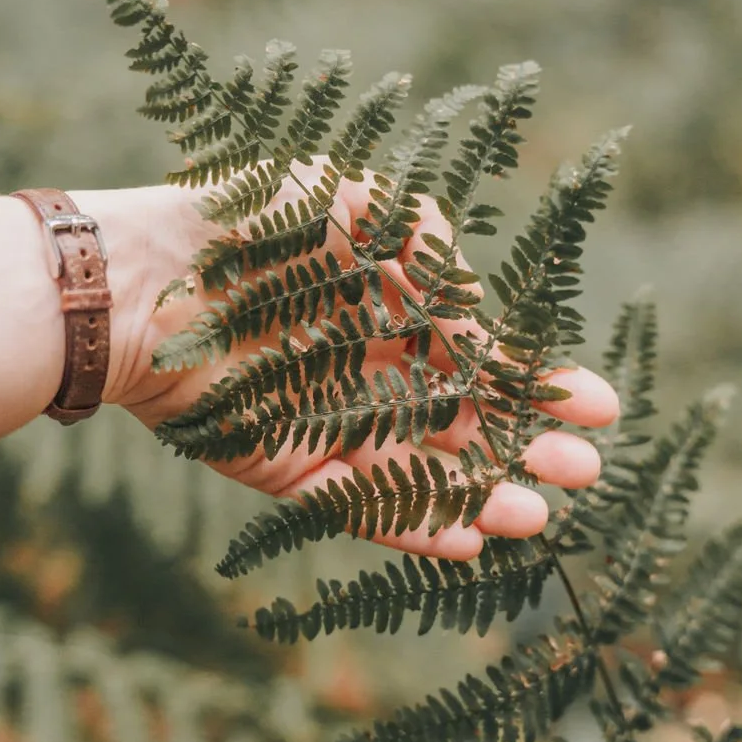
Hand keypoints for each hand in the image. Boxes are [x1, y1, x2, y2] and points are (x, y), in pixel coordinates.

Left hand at [81, 171, 618, 560]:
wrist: (142, 275)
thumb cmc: (246, 221)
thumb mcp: (353, 202)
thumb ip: (427, 250)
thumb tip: (479, 326)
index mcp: (387, 311)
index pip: (480, 357)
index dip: (539, 382)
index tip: (599, 406)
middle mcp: (366, 372)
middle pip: (465, 423)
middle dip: (528, 447)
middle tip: (587, 471)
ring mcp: (328, 424)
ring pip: (424, 473)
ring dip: (485, 494)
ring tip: (543, 512)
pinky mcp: (287, 467)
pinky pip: (362, 506)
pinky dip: (416, 527)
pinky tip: (472, 539)